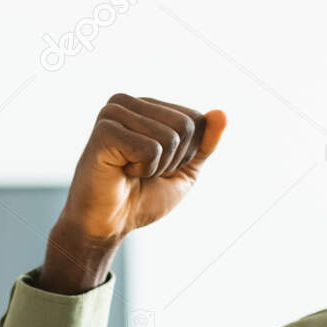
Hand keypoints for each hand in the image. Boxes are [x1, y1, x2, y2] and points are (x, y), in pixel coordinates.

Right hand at [42, 95, 227, 293]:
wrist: (110, 224)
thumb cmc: (143, 196)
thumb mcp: (185, 169)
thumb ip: (205, 143)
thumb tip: (222, 114)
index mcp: (148, 106)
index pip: (196, 119)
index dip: (188, 153)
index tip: (159, 165)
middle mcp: (129, 102)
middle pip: (186, 125)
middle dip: (174, 159)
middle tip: (144, 170)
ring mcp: (114, 113)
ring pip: (170, 137)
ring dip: (157, 166)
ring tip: (131, 171)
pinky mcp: (105, 129)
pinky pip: (151, 149)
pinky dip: (143, 169)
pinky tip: (121, 171)